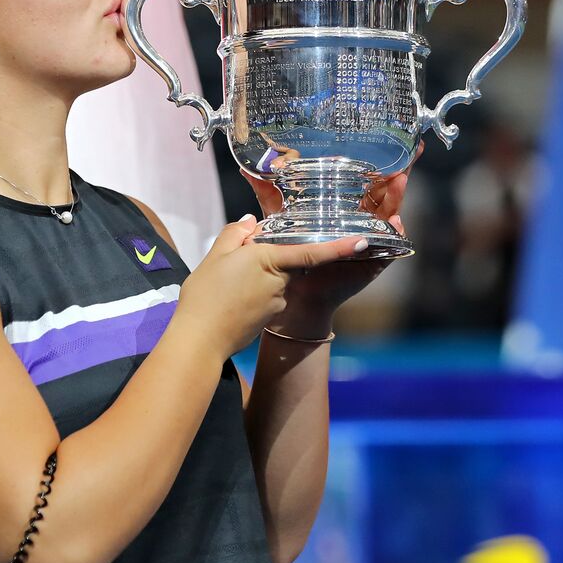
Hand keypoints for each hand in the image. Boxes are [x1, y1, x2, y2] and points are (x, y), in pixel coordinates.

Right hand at [173, 216, 367, 363]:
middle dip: (266, 257)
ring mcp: (276, 302)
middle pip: (283, 261)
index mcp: (270, 260)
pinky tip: (229, 299)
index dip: (339, 247)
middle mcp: (280, 282)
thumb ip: (234, 234)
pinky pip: (265, 297)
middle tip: (234, 259)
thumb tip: (250, 222)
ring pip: (273, 279)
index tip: (362, 241)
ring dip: (256, 277)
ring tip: (224, 284)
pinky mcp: (269, 317)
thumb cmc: (206, 296)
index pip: (311, 251)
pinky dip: (251, 294)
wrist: (200, 340)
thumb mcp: (215, 256)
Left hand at [239, 141, 422, 335]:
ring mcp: (368, 241)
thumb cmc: (287, 256)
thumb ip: (268, 195)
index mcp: (341, 210)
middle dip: (397, 174)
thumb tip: (247, 169)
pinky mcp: (373, 261)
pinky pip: (390, 247)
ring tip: (401, 180)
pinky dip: (395, 233)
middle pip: (382, 194)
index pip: (364, 182)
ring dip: (397, 197)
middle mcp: (358, 222)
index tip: (387, 142)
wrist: (291, 293)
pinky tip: (395, 221)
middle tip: (409, 153)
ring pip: (389, 215)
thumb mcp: (279, 219)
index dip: (376, 164)